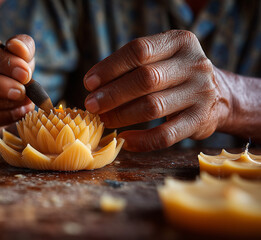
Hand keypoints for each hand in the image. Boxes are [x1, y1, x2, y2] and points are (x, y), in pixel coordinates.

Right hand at [0, 33, 35, 139]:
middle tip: (22, 91)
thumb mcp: (18, 54)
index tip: (25, 73)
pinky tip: (20, 112)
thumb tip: (17, 46)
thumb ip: (22, 47)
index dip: (2, 61)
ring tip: (24, 101)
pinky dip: (2, 116)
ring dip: (1, 103)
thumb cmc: (8, 69)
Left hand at [84, 30, 231, 150]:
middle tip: (91, 105)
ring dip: (122, 116)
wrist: (219, 96)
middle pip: (145, 79)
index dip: (110, 68)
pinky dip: (141, 140)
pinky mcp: (201, 121)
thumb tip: (94, 87)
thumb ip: (132, 66)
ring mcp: (201, 93)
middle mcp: (195, 64)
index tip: (89, 83)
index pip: (139, 50)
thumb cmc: (174, 75)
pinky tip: (125, 139)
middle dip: (112, 94)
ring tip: (104, 119)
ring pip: (153, 107)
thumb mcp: (160, 59)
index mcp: (180, 42)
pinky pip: (165, 135)